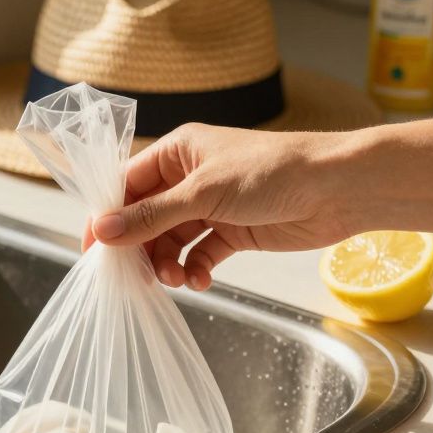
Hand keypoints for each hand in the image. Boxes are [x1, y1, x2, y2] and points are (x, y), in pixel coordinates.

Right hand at [85, 123, 356, 289]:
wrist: (338, 189)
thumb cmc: (273, 172)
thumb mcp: (203, 193)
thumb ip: (151, 216)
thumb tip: (103, 232)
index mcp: (178, 153)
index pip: (127, 186)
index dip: (109, 217)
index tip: (94, 249)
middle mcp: (190, 178)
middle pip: (146, 218)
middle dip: (140, 248)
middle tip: (136, 276)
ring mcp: (212, 206)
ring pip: (171, 239)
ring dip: (168, 262)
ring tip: (176, 279)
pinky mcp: (233, 230)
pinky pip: (200, 253)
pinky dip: (196, 268)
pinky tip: (201, 280)